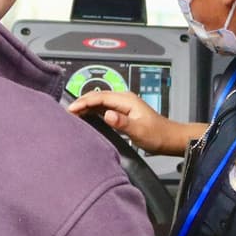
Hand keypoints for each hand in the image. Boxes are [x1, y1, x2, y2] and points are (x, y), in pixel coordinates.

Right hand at [67, 91, 200, 155]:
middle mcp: (123, 99)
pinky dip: (92, 111)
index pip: (99, 97)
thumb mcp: (139, 131)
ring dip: (85, 106)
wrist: (169, 138)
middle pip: (97, 97)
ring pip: (99, 102)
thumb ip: (122, 122)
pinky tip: (85, 117)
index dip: (83, 102)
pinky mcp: (122, 112)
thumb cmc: (157, 135)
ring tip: (71, 114)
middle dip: (81, 102)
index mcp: (126, 100)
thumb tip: (107, 114)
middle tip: (66, 112)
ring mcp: (123, 105)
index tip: (71, 110)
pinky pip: (103, 108)